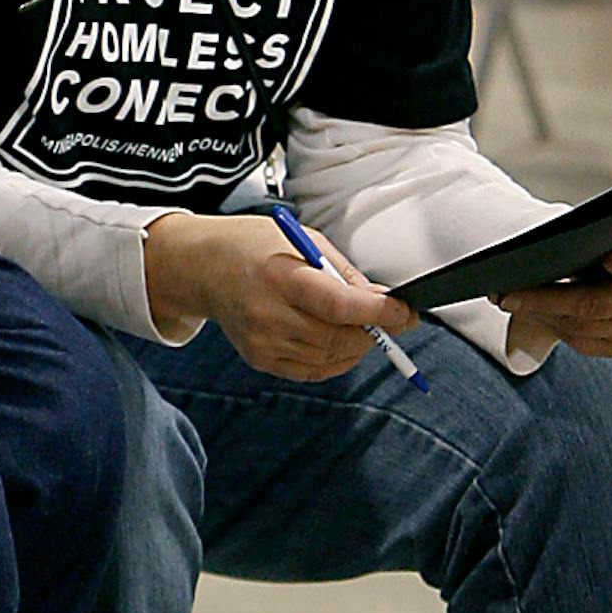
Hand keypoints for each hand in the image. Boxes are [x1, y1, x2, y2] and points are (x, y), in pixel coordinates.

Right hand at [145, 212, 415, 376]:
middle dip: (374, 331)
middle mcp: (267, 314)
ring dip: (358, 346)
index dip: (378, 313)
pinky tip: (340, 340)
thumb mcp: (304, 241)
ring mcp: (261, 342)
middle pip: (338, 338)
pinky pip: (312, 371)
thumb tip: (385, 302)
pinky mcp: (259, 359)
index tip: (405, 312)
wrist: (206, 267)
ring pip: (330, 358)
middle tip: (393, 319)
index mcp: (279, 276)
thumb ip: (345, 275)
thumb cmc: (259, 247)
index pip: (338, 306)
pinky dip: (336, 359)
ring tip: (363, 325)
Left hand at [496, 238, 611, 355]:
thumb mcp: (602, 238)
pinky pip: (578, 342)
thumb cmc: (604, 250)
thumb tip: (541, 250)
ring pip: (581, 328)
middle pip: (594, 304)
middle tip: (508, 294)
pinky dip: (549, 326)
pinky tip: (527, 313)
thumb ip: (586, 238)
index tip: (611, 258)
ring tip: (507, 300)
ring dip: (539, 314)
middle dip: (545, 300)